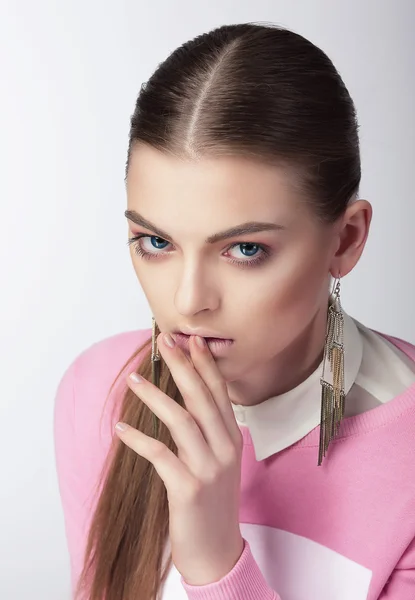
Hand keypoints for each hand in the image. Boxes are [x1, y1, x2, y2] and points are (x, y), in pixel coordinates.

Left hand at [114, 332, 244, 585]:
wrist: (216, 550)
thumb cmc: (212, 501)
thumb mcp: (219, 461)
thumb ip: (208, 430)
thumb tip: (187, 398)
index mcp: (232, 439)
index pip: (219, 393)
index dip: (204, 365)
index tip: (191, 341)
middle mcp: (225, 449)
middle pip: (202, 398)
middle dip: (182, 366)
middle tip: (165, 343)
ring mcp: (209, 469)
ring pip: (181, 420)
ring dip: (155, 397)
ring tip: (133, 380)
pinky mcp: (188, 489)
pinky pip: (160, 455)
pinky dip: (139, 440)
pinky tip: (121, 429)